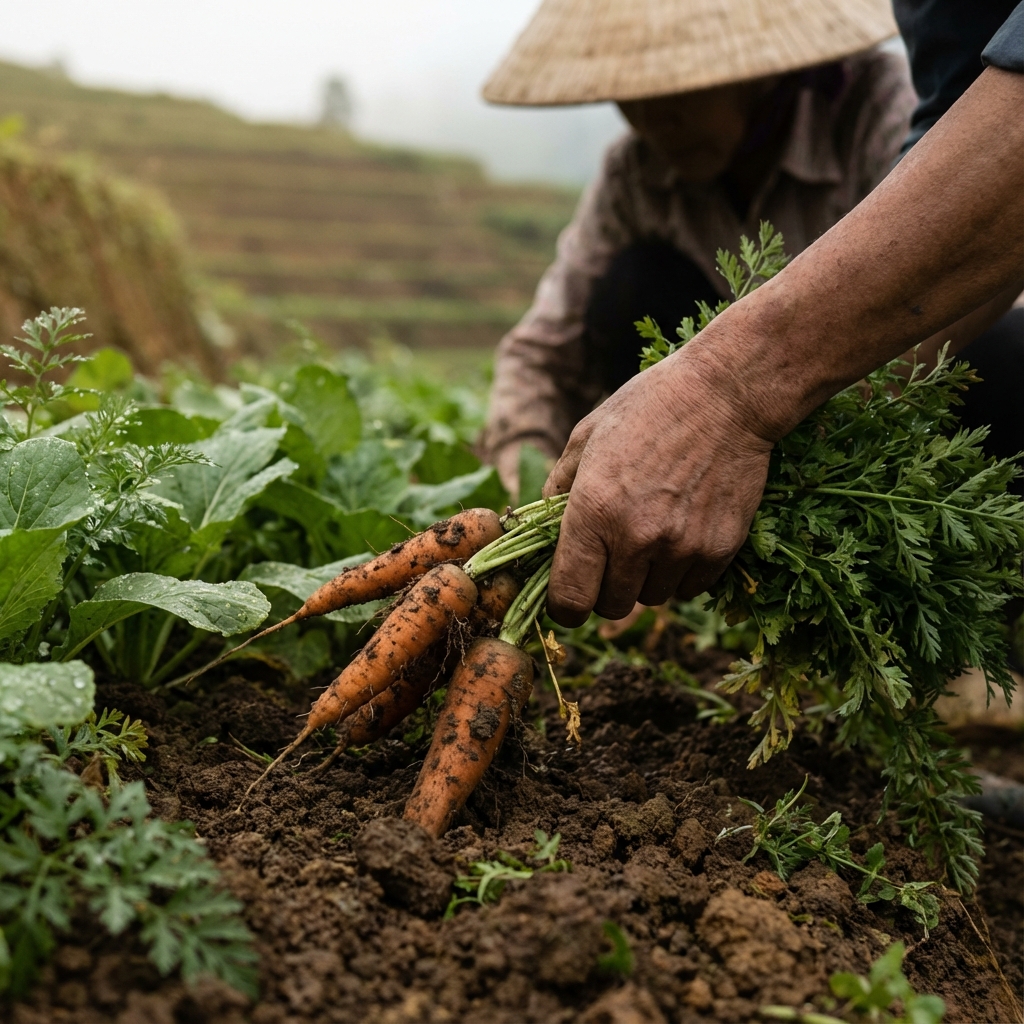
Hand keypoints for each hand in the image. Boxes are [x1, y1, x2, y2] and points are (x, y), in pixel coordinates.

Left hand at [541, 343, 772, 624]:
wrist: (726, 393)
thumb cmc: (649, 407)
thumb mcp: (587, 436)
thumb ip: (557, 489)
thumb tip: (538, 529)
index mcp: (592, 511)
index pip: (569, 599)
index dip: (565, 605)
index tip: (570, 596)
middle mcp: (635, 538)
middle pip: (611, 607)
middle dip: (606, 589)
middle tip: (613, 555)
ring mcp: (681, 547)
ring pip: (652, 598)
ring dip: (646, 578)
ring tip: (653, 533)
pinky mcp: (719, 549)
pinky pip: (690, 589)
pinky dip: (682, 572)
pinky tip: (684, 532)